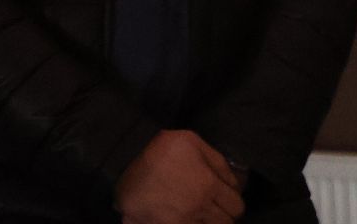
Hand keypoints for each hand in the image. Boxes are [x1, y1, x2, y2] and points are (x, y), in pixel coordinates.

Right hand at [116, 130, 244, 223]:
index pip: (237, 206)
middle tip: (212, 206)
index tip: (223, 197)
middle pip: (226, 223)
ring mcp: (182, 220)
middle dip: (223, 215)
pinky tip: (183, 216)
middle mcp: (199, 207)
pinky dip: (191, 223)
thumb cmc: (156, 149)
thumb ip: (218, 160)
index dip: (232, 201)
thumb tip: (234, 181)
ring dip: (207, 222)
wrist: (120, 160)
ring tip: (197, 213)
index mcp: (209, 184)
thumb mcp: (190, 141)